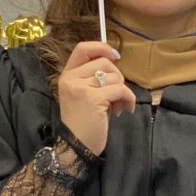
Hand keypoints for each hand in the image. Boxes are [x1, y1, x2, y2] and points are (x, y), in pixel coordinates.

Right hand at [57, 40, 136, 157]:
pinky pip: (120, 90)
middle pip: (104, 63)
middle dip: (117, 77)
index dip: (101, 47)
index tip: (115, 55)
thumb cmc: (82, 124)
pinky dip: (128, 99)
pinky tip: (124, 110)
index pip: (82, 48)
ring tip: (118, 106)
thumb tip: (114, 65)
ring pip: (114, 77)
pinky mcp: (93, 98)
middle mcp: (71, 79)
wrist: (75, 148)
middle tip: (116, 95)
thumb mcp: (83, 96)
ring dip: (122, 91)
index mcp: (67, 76)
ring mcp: (81, 88)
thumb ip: (93, 79)